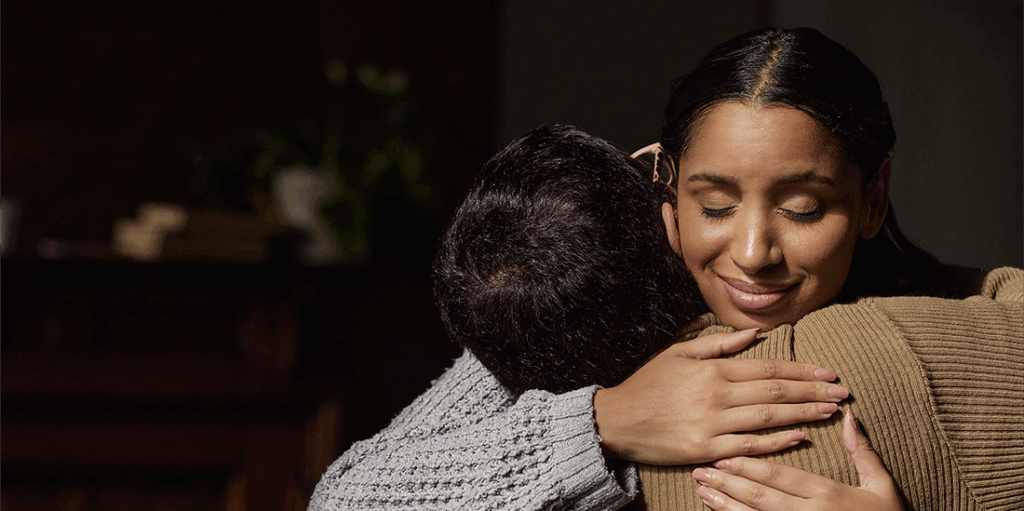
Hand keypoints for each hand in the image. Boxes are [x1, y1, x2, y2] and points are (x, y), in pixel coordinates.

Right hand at [593, 329, 846, 464]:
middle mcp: (717, 395)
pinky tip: (800, 437)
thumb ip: (718, 343)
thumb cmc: (648, 385)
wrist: (616, 420)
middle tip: (843, 392)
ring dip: (804, 413)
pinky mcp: (706, 449)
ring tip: (831, 411)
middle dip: (813, 391)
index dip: (801, 370)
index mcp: (712, 370)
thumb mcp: (679, 353)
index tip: (828, 372)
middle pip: (775, 391)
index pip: (767, 367)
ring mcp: (712, 424)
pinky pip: (749, 446)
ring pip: (768, 418)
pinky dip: (777, 442)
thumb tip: (754, 334)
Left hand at [692, 407, 904, 510]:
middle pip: (759, 495)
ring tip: (701, 490)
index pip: (779, 475)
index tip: (723, 454)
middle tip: (700, 470)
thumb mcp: (882, 486)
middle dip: (727, 482)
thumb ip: (862, 452)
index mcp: (826, 493)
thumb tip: (849, 415)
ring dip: (724, 504)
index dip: (748, 465)